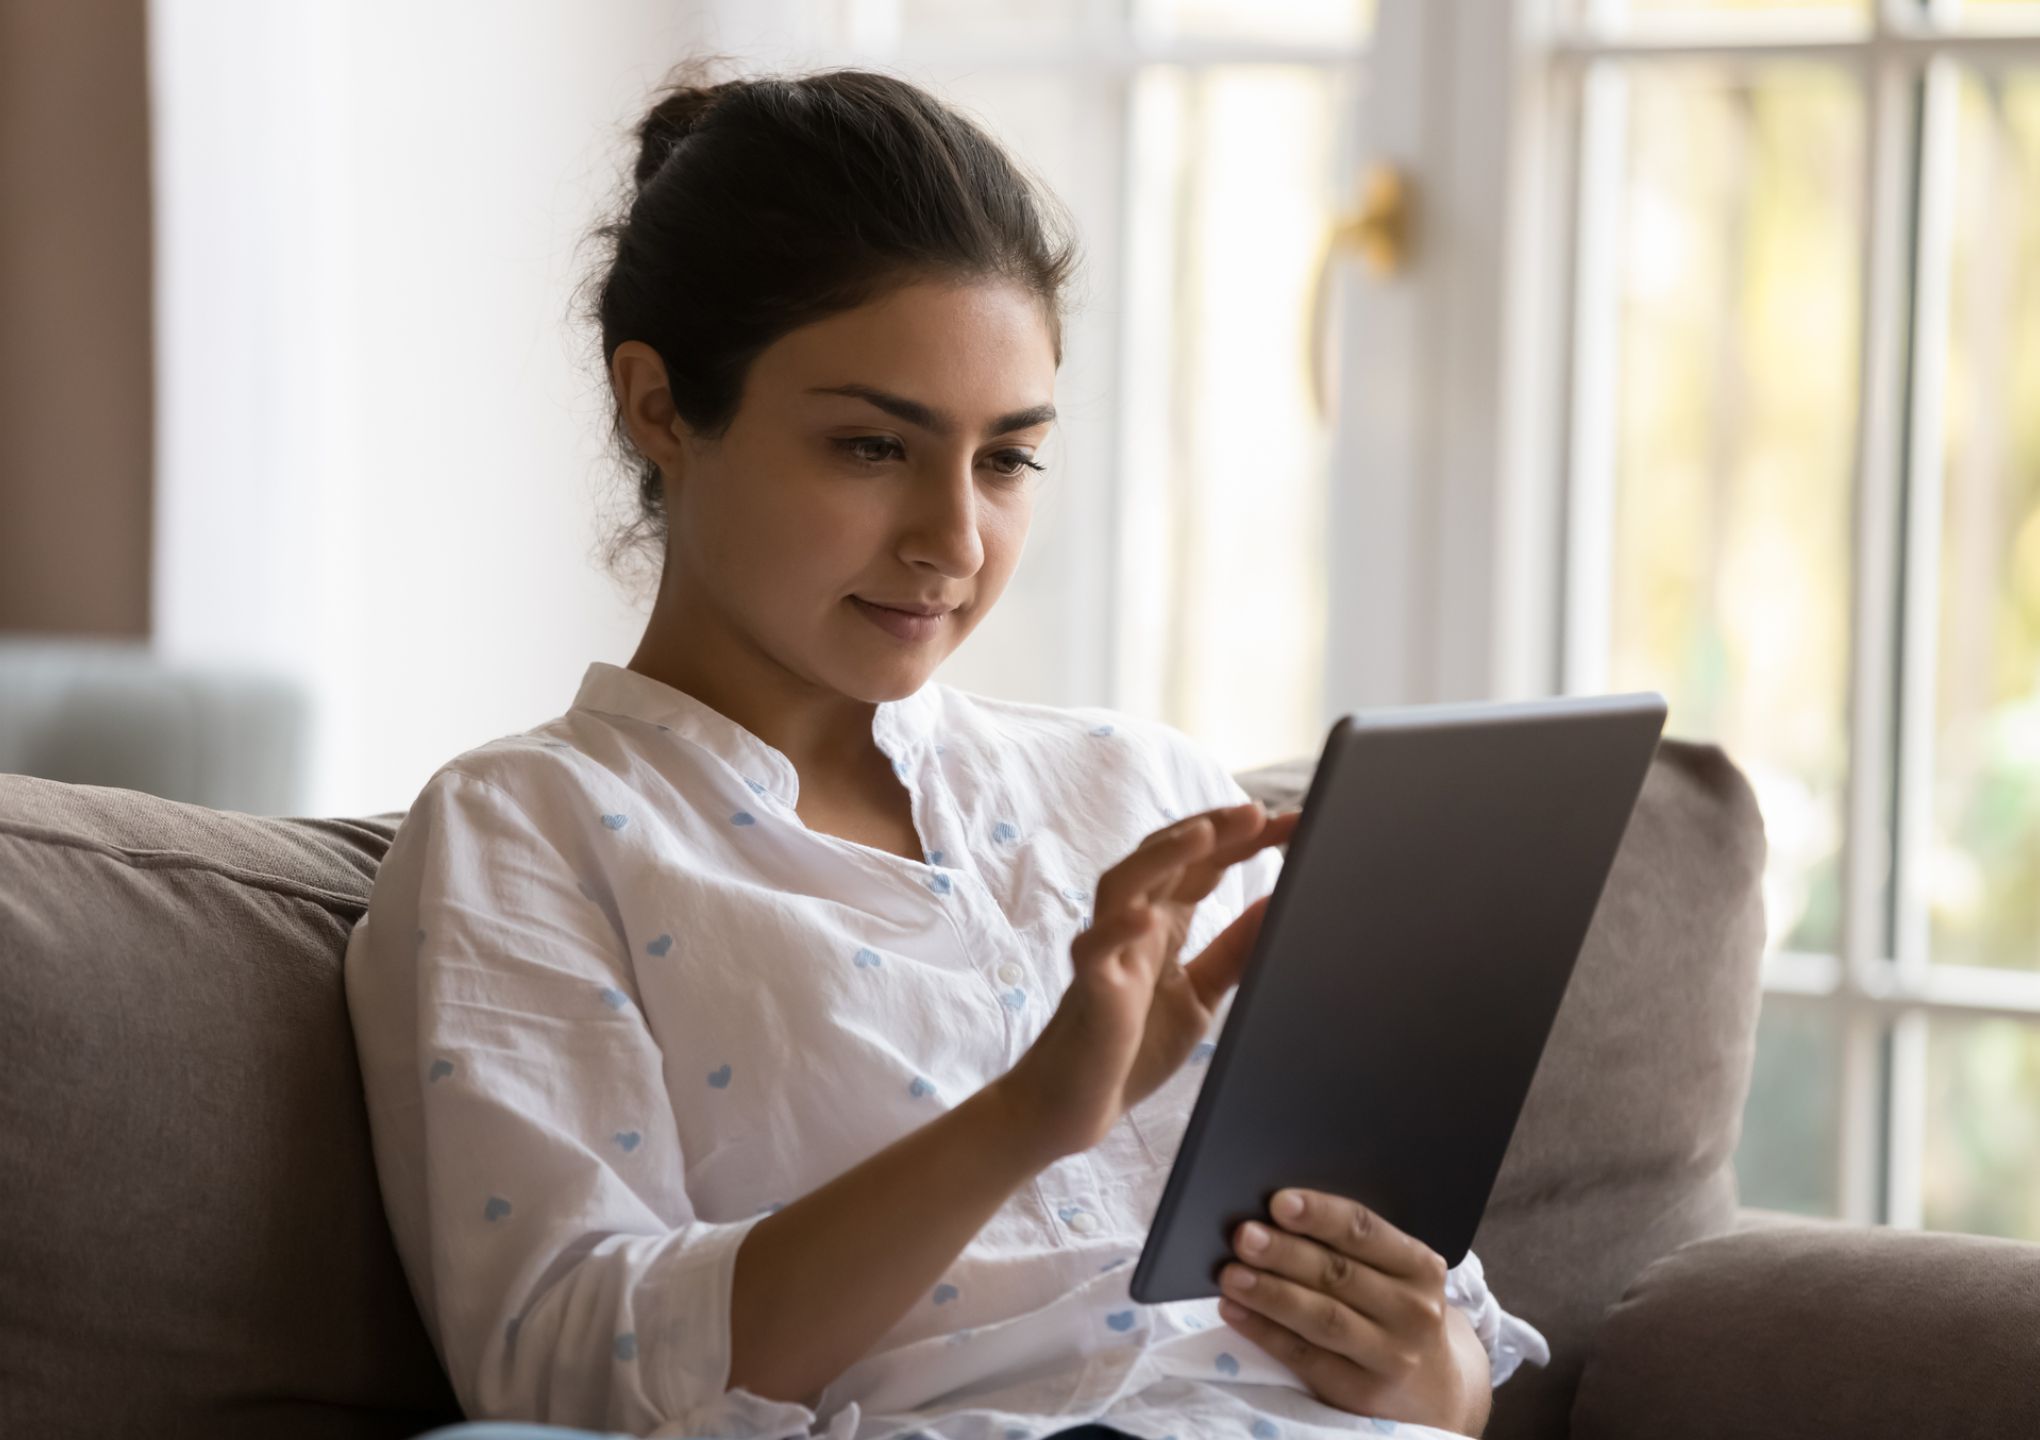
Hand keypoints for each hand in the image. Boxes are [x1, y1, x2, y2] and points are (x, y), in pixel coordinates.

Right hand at [999, 799, 1299, 1161]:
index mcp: (1163, 924)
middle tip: (1259, 813)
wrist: (1078, 1105)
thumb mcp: (1200, 993)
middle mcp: (1133, 925)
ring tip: (1203, 834)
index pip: (1204, 865)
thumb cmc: (1131, 1045)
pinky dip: (1117, 928)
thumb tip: (1276, 905)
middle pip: (1167, 858)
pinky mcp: (1089, 986)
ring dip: (1162, 855)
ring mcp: (1108, 951)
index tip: (1294, 823)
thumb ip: (1234, 951)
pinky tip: (1145, 917)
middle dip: (1212, 830)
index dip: (1244, 840)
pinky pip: (1095, 948)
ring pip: (1124, 883)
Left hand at [1216, 1188, 1488, 1435]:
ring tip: (1231, 1274)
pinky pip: (1306, 1357)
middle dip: (1285, 1253)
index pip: (1366, 1232)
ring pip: (1322, 1318)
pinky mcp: (1362, 1392)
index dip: (1321, 1214)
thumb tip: (1276, 1213)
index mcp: (1420, 1266)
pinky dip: (1265, 1332)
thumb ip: (1352, 1246)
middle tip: (1244, 1235)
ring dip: (1271, 1293)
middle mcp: (1413, 1311)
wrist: (1434, 1388)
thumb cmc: (1396, 1310)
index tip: (1279, 1202)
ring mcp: (1391, 1356)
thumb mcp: (1396, 1273)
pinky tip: (1235, 1311)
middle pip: (1339, 1274)